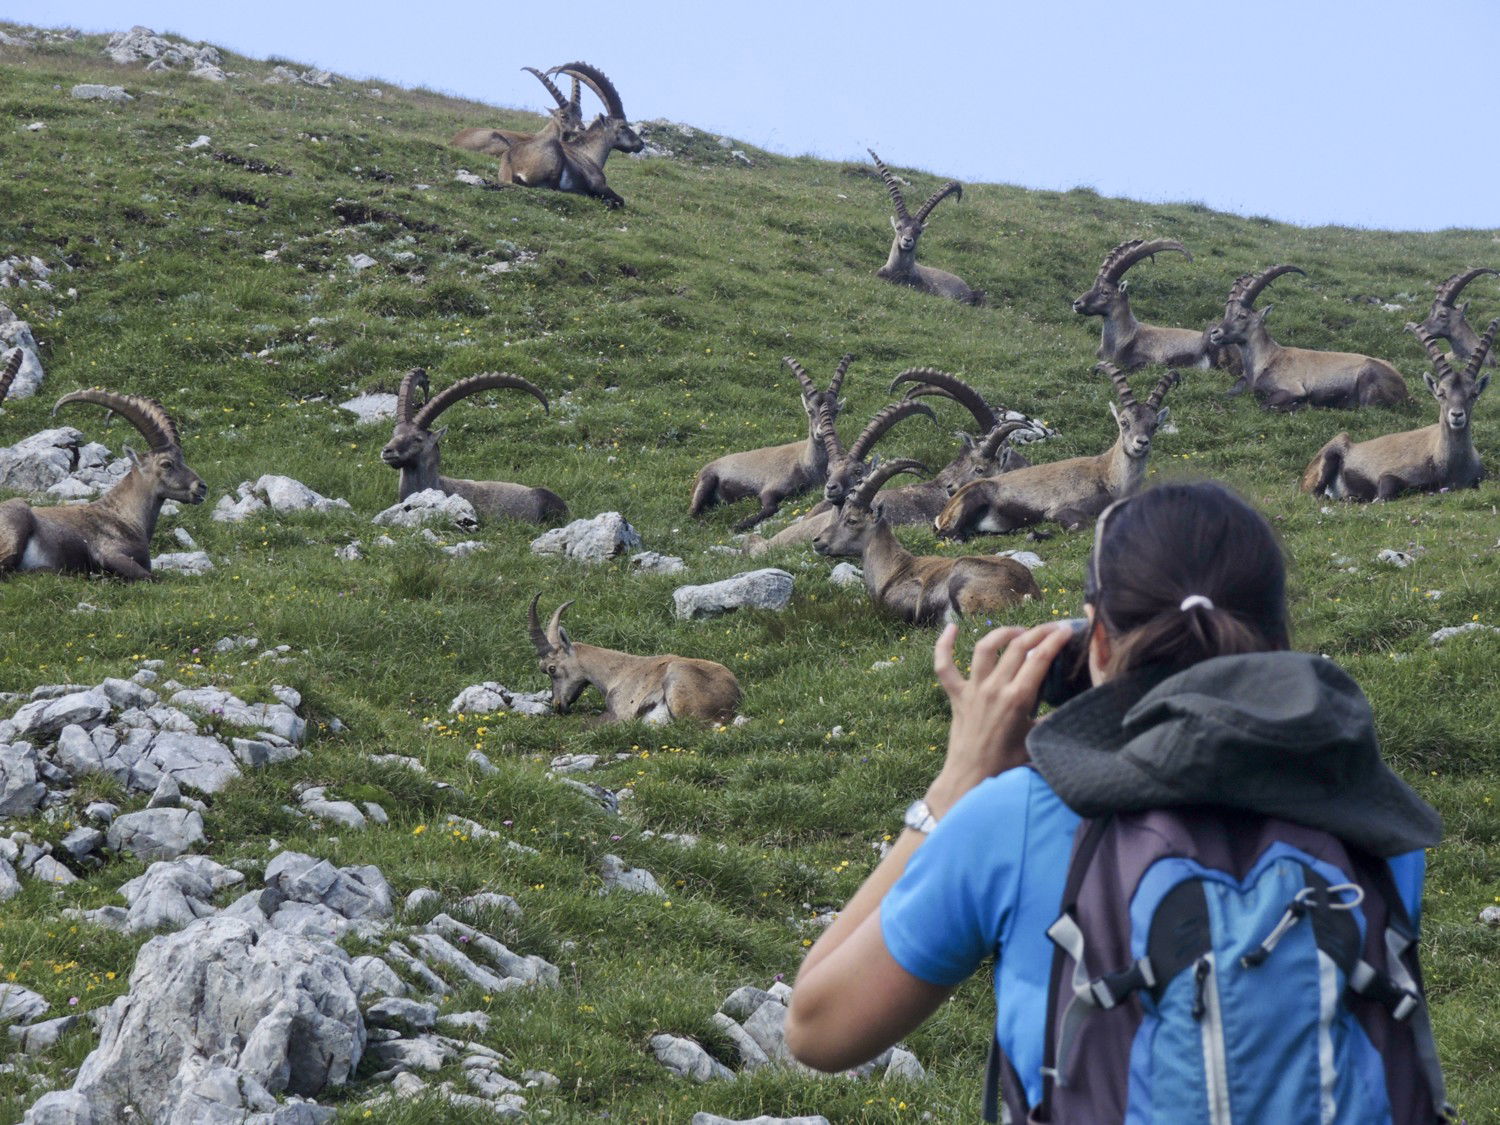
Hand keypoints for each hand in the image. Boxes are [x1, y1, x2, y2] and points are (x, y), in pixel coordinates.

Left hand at [925, 621, 1074, 817]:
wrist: (971, 777)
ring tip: (1018, 632)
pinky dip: (945, 644)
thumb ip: (1052, 720)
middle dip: (1037, 632)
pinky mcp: (956, 695)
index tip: (1066, 630)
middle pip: (1017, 647)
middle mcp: (994, 688)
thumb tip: (1069, 707)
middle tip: (1051, 628)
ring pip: (985, 647)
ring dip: (1003, 634)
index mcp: (1017, 699)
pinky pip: (944, 665)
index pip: (1040, 658)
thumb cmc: (1006, 763)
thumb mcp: (1036, 740)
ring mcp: (973, 689)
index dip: (1054, 640)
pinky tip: (952, 628)